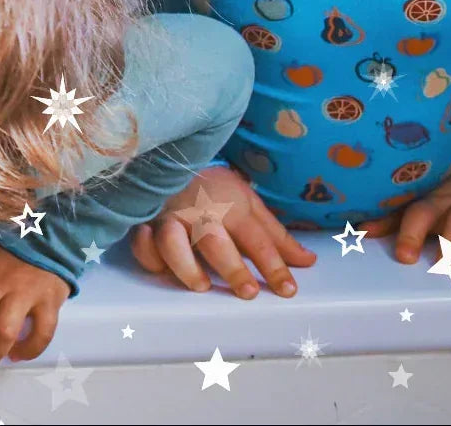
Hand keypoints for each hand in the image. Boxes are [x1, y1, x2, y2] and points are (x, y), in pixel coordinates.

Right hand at [130, 165, 315, 298]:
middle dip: (232, 267)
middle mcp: (201, 211)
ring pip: (173, 241)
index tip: (288, 290)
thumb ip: (276, 237)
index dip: (274, 266)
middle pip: (216, 240)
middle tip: (248, 291)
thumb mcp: (250, 205)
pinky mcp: (145, 221)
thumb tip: (308, 261)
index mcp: (232, 206)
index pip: (257, 238)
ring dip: (186, 264)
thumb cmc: (216, 189)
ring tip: (201, 285)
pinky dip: (148, 254)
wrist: (176, 158)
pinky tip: (160, 268)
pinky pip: (142, 242)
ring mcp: (171, 215)